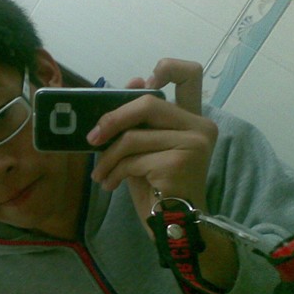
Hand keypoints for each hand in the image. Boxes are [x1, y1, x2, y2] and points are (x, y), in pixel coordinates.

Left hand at [88, 58, 237, 288]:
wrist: (175, 226)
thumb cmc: (159, 187)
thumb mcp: (147, 148)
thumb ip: (142, 119)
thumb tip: (134, 80)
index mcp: (194, 119)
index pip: (191, 75)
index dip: (167, 68)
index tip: (143, 80)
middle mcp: (201, 127)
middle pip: (147, 104)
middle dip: (112, 120)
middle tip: (92, 139)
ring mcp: (193, 143)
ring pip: (133, 137)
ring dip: (107, 158)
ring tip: (100, 174)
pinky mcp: (180, 161)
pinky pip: (132, 159)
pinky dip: (114, 173)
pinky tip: (111, 185)